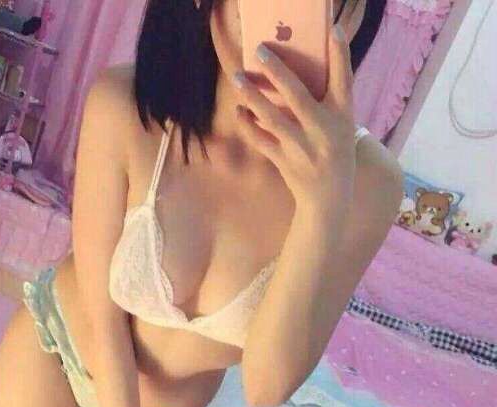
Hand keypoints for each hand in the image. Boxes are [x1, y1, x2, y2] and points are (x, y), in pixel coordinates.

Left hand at [233, 23, 355, 208]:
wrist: (327, 200)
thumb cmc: (334, 156)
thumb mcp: (341, 128)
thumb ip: (327, 104)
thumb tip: (296, 76)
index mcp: (344, 118)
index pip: (345, 81)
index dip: (340, 55)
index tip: (334, 31)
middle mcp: (324, 130)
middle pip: (298, 96)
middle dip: (278, 72)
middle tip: (260, 51)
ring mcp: (302, 147)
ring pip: (272, 117)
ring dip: (252, 96)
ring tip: (237, 77)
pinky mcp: (284, 161)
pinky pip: (261, 140)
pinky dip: (247, 125)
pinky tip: (239, 110)